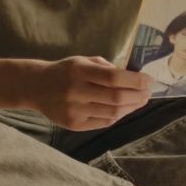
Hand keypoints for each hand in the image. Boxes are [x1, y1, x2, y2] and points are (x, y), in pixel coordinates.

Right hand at [29, 56, 153, 130]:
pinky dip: (117, 116)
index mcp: (79, 70)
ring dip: (131, 107)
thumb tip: (135, 78)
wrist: (36, 87)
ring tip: (140, 101)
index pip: (114, 77)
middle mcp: (76, 91)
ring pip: (112, 113)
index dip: (135, 80)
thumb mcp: (83, 61)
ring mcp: (75, 110)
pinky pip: (103, 122)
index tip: (149, 80)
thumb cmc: (65, 71)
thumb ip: (107, 68)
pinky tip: (124, 110)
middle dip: (138, 95)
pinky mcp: (74, 124)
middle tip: (148, 93)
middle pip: (116, 97)